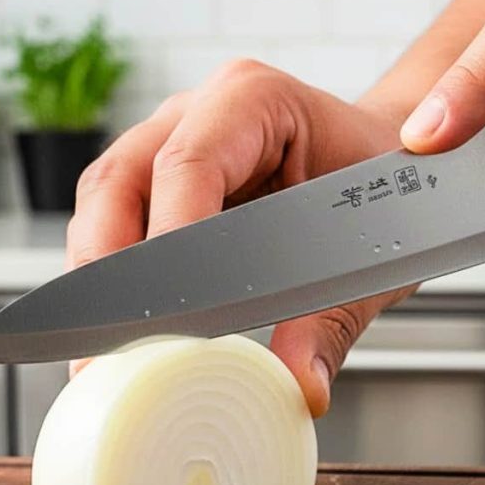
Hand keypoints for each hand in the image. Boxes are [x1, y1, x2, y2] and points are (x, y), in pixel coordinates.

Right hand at [66, 59, 412, 416]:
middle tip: (110, 349)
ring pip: (102, 203)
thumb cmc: (379, 190)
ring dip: (98, 280)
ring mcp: (167, 142)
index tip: (165, 313)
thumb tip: (299, 385)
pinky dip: (112, 281)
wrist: (385, 166)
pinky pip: (113, 223)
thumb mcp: (370, 256)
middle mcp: (197, 113)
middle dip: (108, 271)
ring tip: (106, 352)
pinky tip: (122, 331)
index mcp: (254, 99)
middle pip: (119, 181)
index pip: (187, 165)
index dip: (167, 240)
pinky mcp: (156, 182)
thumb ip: (333, 322)